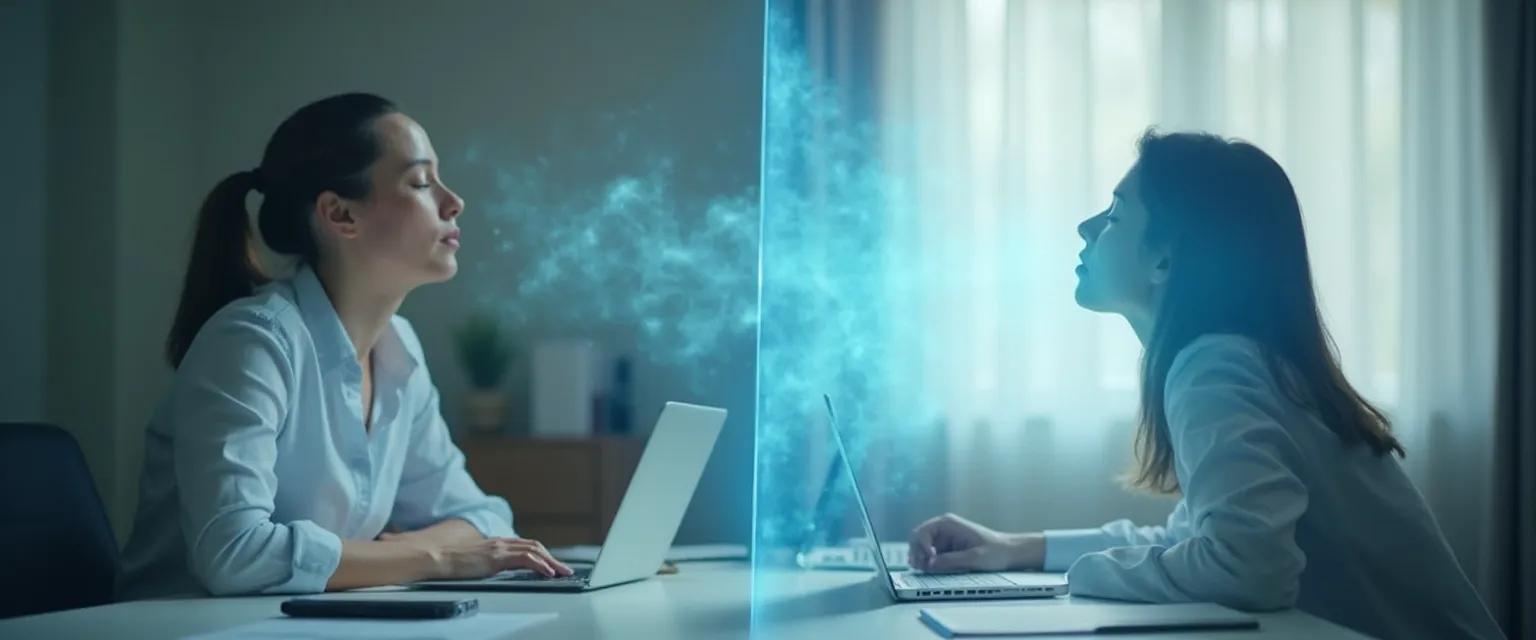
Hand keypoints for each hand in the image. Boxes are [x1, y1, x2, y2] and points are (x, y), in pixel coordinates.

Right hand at [426, 537, 573, 579]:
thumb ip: (486, 561)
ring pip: (534, 551)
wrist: (436, 556)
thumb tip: (491, 568)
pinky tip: (547, 573)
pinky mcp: (496, 557)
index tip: (552, 564)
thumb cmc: (449, 560)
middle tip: (564, 570)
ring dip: (551, 562)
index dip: (541, 554)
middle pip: (534, 546)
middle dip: (552, 558)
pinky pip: (525, 559)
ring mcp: (499, 548)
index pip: (525, 545)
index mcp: (496, 543)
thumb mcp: (473, 560)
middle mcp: (500, 542)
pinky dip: (539, 565)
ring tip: (561, 573)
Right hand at [907, 513, 1043, 572]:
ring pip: (921, 548)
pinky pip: (930, 555)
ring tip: (927, 570)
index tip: (929, 560)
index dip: (921, 547)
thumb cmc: (996, 551)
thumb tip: (930, 564)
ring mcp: (943, 539)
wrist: (1009, 552)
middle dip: (917, 553)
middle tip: (923, 568)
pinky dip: (928, 563)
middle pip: (917, 539)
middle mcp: (942, 528)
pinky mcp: (945, 549)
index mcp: (948, 523)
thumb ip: (951, 560)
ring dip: (921, 559)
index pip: (922, 532)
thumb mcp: (974, 558)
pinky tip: (933, 570)